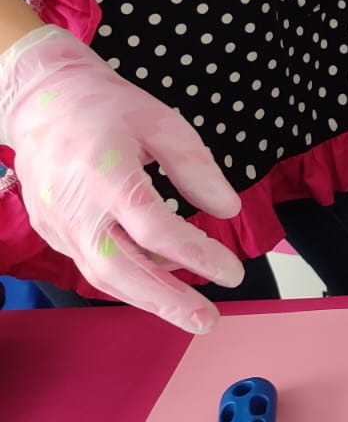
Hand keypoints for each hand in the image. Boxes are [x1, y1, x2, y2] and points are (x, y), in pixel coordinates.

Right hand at [0, 27, 244, 332]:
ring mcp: (57, 224)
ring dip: (150, 299)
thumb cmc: (106, 107)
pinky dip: (129, 279)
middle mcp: (75, 207)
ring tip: (192, 312)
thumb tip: (228, 209)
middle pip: (119, 270)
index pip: (154, 229)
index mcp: (104, 174)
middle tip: (208, 321)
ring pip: (102, 276)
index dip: (196, 255)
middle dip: (167, 301)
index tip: (232, 271)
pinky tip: (164, 280)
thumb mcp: (162, 122)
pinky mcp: (51, 231)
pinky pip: (92, 264)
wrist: (41, 101)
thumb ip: (196, 167)